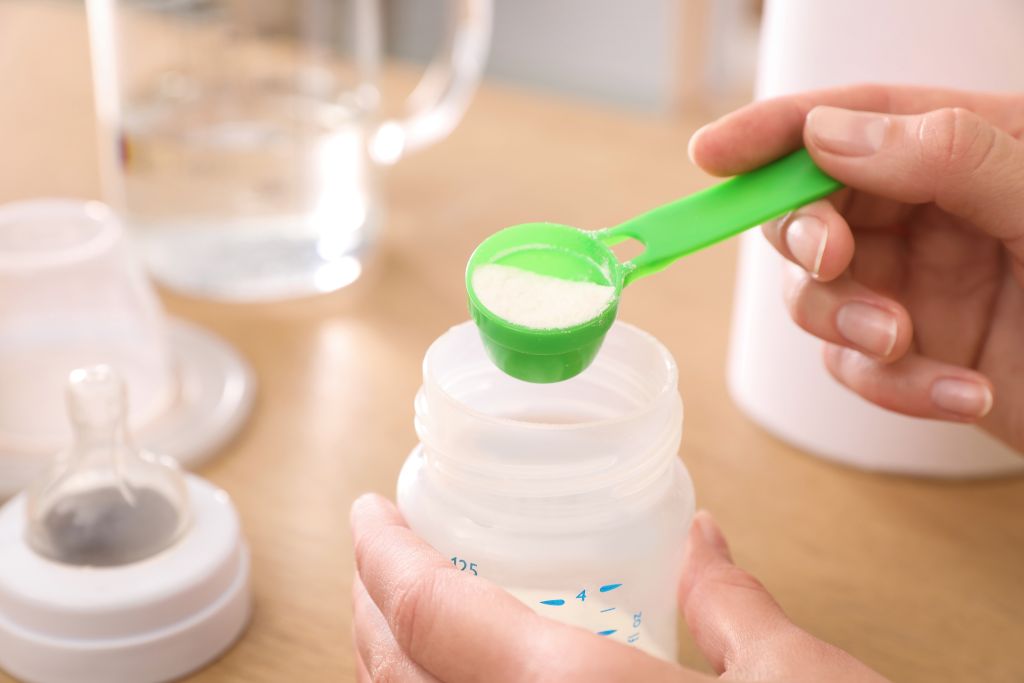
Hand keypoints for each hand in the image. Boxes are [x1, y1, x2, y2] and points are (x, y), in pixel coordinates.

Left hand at [350, 493, 886, 681]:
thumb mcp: (795, 679)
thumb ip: (727, 601)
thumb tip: (700, 538)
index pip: (426, 608)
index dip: (383, 551)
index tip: (368, 510)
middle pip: (391, 675)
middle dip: (371, 608)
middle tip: (383, 558)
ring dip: (390, 667)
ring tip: (406, 618)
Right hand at [689, 84, 1023, 451]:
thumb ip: (953, 159)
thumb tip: (830, 136)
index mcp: (967, 150)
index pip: (851, 120)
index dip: (774, 131)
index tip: (711, 155)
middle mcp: (930, 213)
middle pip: (812, 208)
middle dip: (810, 238)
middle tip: (835, 261)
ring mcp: (918, 286)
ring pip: (819, 296)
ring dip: (849, 323)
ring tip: (907, 346)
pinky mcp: (917, 355)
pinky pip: (858, 368)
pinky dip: (894, 388)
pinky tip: (962, 396)